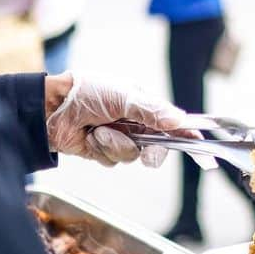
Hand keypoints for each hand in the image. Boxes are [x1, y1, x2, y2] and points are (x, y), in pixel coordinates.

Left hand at [45, 71, 198, 168]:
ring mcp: (119, 137)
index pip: (172, 122)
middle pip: (158, 145)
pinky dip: (102, 150)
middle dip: (150, 149)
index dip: (188, 136)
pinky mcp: (103, 151)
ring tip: (100, 131)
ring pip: (134, 155)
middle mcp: (134, 122)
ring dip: (116, 145)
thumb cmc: (88, 93)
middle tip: (146, 149)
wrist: (52, 108)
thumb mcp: (125, 97)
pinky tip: (90, 138)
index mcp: (143, 104)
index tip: (202, 149)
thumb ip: (153, 111)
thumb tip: (180, 120)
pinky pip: (113, 160)